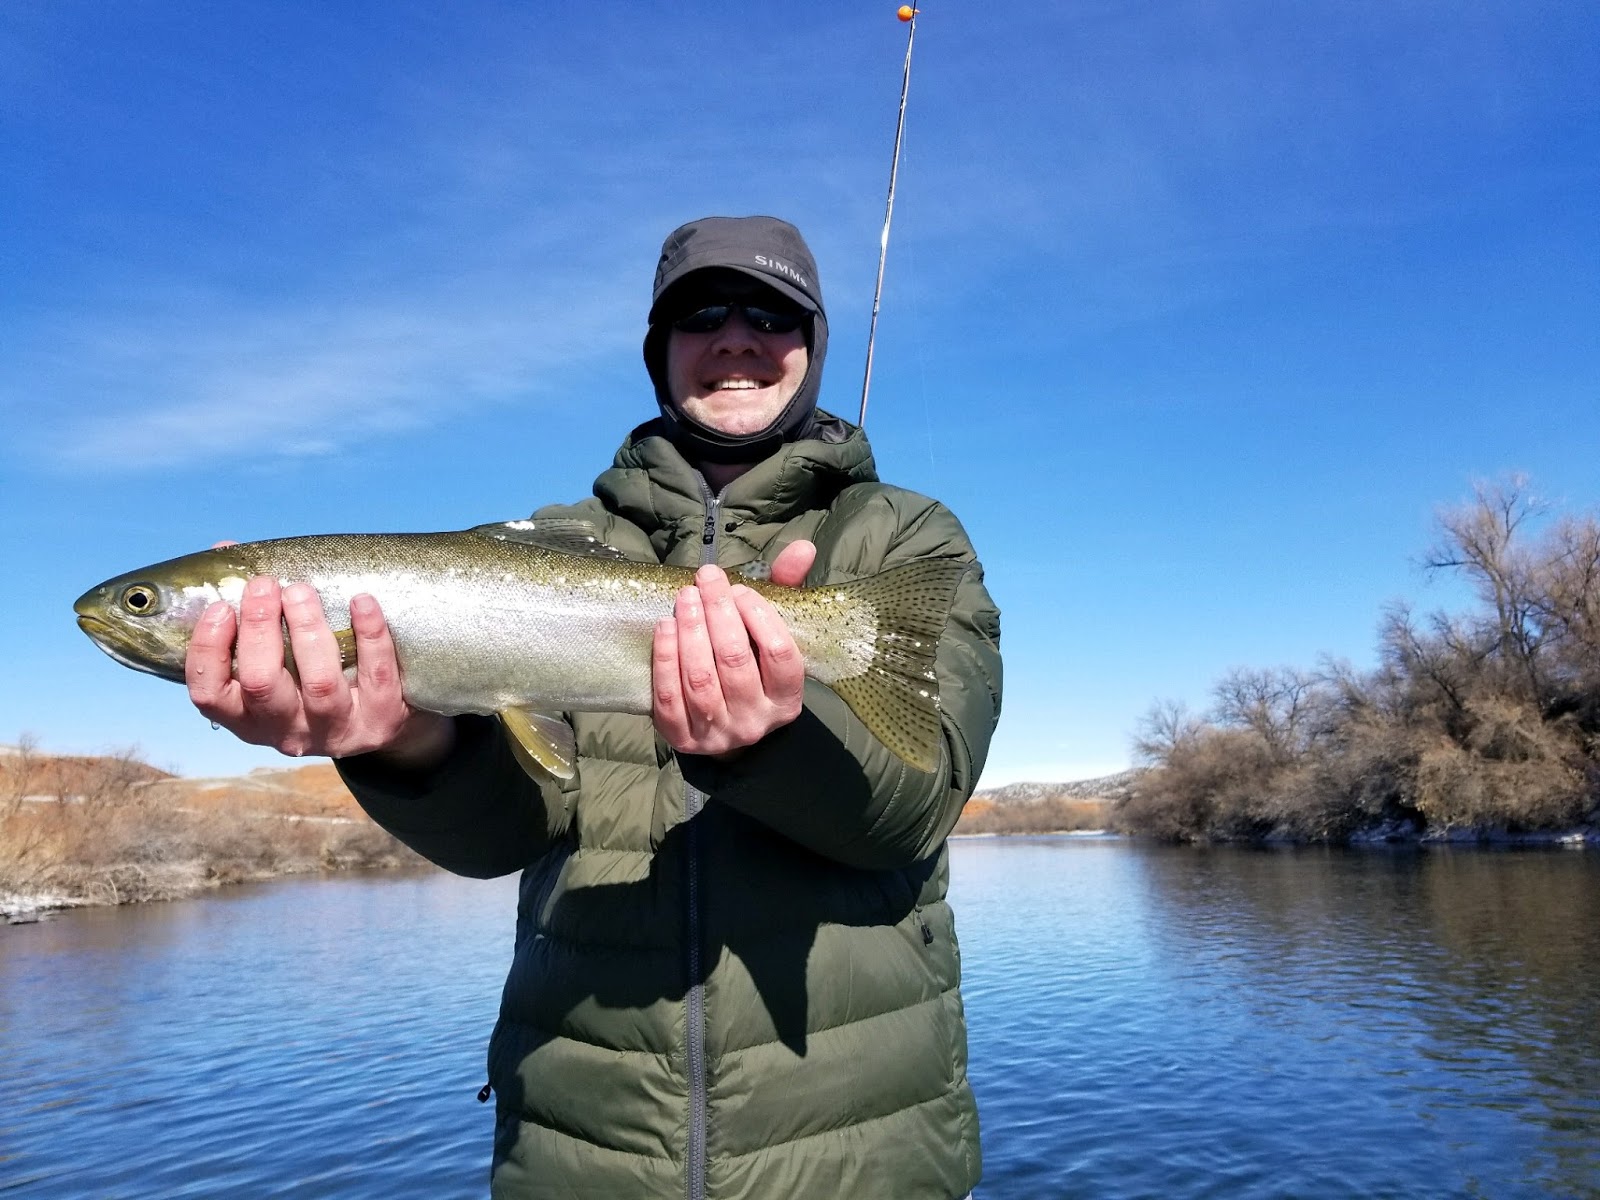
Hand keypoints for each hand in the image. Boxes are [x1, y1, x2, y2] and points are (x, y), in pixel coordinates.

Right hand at [186, 575, 453, 766]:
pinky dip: (370, 636)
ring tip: (302, 590)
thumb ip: (247, 612)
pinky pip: (376, 677)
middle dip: (260, 629)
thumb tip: (227, 550)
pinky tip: (362, 601)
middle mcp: (286, 730)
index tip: (221, 607)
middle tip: (264, 585)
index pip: (209, 694)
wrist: (378, 721)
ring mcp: (335, 728)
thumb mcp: (274, 659)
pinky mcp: (380, 720)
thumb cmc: (311, 678)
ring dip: (308, 629)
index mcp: (248, 716)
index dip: (208, 651)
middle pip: (263, 684)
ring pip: (319, 684)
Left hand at [652, 539, 816, 758]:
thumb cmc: (754, 668)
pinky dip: (665, 659)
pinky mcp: (683, 738)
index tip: (740, 589)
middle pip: (734, 661)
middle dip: (718, 613)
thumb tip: (802, 547)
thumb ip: (786, 591)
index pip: (778, 654)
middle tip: (705, 580)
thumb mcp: (774, 633)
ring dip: (690, 632)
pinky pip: (670, 698)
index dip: (758, 615)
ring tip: (684, 598)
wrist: (728, 726)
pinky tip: (665, 627)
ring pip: (701, 679)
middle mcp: (755, 720)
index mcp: (786, 698)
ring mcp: (718, 732)